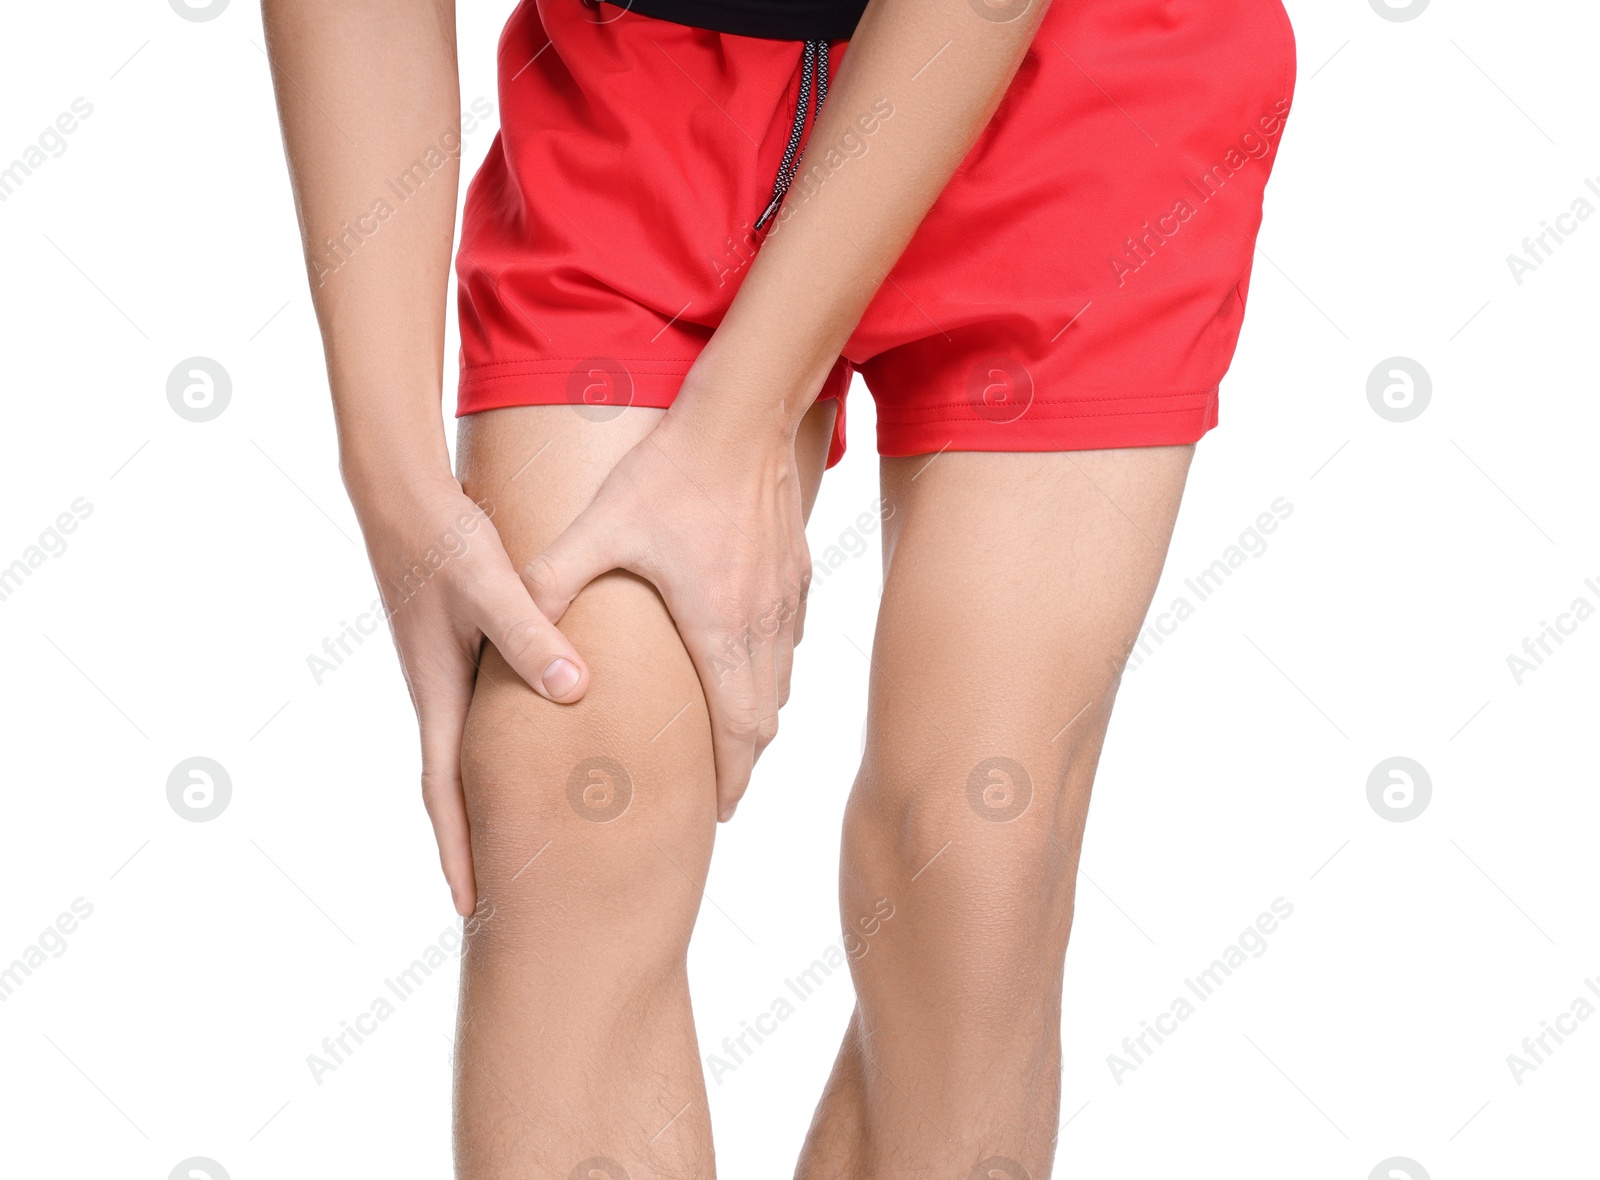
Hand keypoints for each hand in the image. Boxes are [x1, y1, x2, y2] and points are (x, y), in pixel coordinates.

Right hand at [355, 473, 590, 915]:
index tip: (470, 909)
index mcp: (439, 694)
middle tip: (502, 900)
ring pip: (472, 754)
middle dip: (474, 845)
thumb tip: (575, 694)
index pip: (445, 794)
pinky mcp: (462, 647)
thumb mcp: (490, 586)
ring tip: (524, 840)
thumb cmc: (443, 538)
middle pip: (457, 788)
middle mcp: (441, 693)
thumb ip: (532, 637)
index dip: (458, 853)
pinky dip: (503, 748)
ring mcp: (449, 673)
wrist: (401, 492)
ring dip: (488, 800)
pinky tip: (540, 747)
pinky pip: (486, 716)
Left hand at [523, 388, 810, 821]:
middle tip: (723, 786)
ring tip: (736, 733)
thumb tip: (514, 632)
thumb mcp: (600, 529)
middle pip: (766, 715)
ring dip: (761, 711)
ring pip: (782, 677)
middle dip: (746, 757)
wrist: (743, 417)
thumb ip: (552, 581)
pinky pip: (789, 635)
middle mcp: (762, 623)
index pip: (736, 729)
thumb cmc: (670, 473)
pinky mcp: (796, 567)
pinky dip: (773, 663)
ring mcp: (786, 596)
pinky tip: (752, 656)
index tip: (719, 812)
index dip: (730, 777)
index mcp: (719, 629)